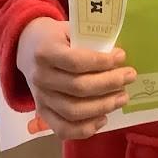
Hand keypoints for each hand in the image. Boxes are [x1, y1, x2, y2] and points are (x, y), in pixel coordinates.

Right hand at [16, 17, 136, 139]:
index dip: (102, 62)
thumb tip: (119, 56)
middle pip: (78, 88)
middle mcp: (40, 78)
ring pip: (73, 111)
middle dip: (109, 84)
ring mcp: (40, 98)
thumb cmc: (55, 36)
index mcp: (45, 52)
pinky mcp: (42, 113)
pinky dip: (84, 129)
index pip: (76, 62)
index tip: (122, 56)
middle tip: (130, 76)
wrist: (27, 48)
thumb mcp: (68, 28)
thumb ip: (89, 40)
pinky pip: (63, 129)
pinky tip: (103, 118)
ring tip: (123, 97)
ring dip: (103, 106)